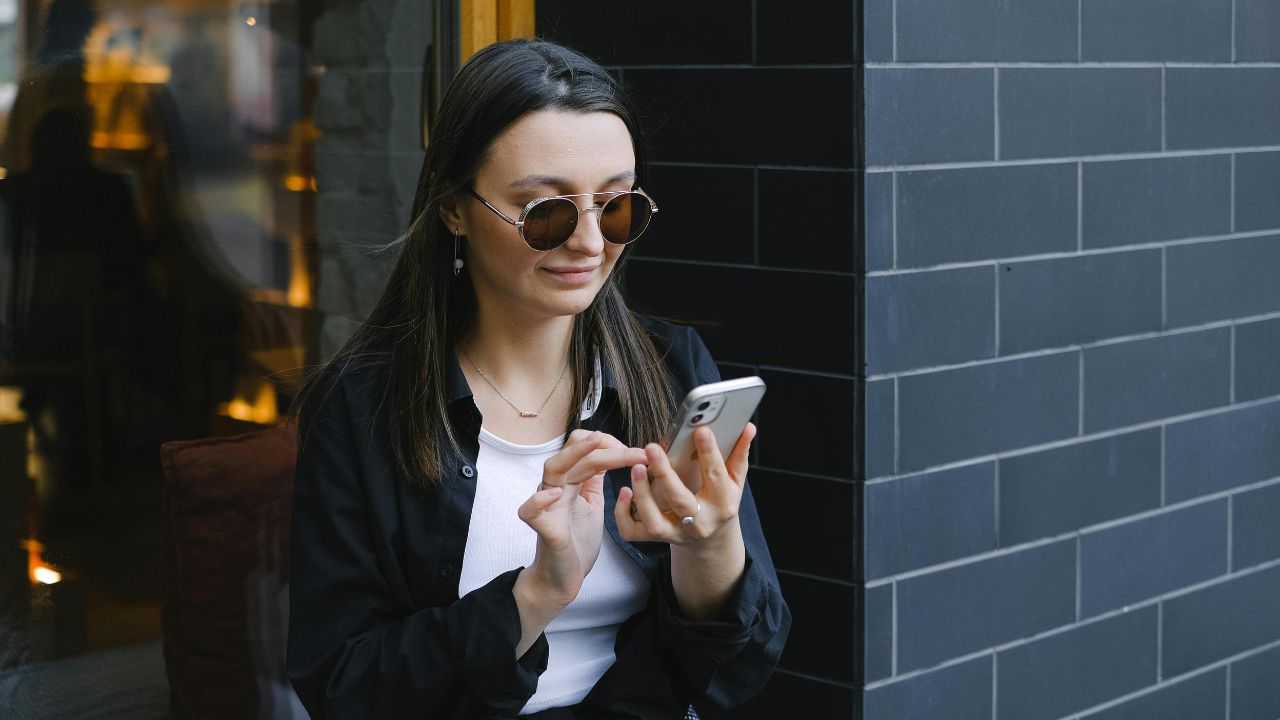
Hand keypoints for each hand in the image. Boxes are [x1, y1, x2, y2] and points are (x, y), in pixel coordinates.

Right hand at [518, 430, 646, 605]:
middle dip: (606, 447)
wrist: (565, 576)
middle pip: (573, 452)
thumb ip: (595, 477)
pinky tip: (555, 494)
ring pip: (553, 469)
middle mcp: (557, 487)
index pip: (586, 448)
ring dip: (574, 455)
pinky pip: (530, 510)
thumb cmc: (578, 539)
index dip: (611, 443)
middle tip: (639, 452)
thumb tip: (610, 451)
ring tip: (595, 446)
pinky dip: (540, 500)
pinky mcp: (543, 528)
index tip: (639, 453)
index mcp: (571, 480)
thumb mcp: (593, 501)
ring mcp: (548, 506)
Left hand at [615, 423, 755, 546]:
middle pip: (681, 501)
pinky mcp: (656, 539)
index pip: (716, 476)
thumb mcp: (734, 481)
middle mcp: (700, 523)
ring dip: (642, 494)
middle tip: (652, 448)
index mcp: (722, 504)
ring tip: (636, 467)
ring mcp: (676, 533)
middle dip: (665, 474)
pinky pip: (633, 532)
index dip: (709, 453)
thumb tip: (748, 427)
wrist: (710, 541)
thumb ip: (739, 454)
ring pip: (654, 521)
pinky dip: (622, 514)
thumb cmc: (720, 503)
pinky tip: (624, 492)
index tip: (700, 430)